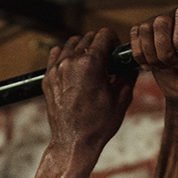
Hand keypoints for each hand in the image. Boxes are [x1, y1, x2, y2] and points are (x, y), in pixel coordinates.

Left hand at [43, 29, 137, 151]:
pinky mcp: (48, 78)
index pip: (104, 35)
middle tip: (106, 62)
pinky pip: (56, 55)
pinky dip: (66, 57)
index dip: (114, 41)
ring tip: (90, 66)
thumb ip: (128, 76)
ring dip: (82, 49)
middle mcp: (71, 62)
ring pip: (71, 44)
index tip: (115, 52)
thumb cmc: (97, 125)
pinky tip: (74, 69)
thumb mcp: (122, 100)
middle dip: (99, 46)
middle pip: (88, 37)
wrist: (74, 143)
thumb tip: (129, 66)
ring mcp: (57, 69)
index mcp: (91, 64)